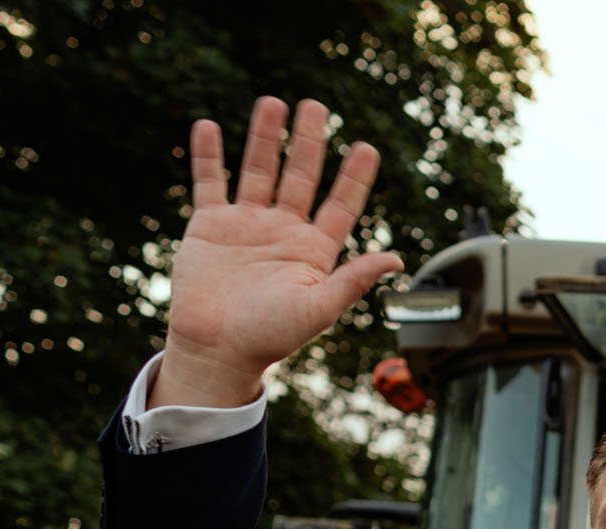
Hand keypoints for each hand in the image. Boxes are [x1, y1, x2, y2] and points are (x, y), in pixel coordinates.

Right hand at [155, 96, 405, 407]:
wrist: (217, 349)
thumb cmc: (271, 337)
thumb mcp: (319, 308)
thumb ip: (353, 280)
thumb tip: (397, 259)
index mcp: (314, 250)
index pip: (340, 205)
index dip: (353, 177)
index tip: (367, 147)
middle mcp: (283, 231)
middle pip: (300, 176)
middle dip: (309, 141)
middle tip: (317, 105)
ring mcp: (246, 224)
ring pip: (258, 170)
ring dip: (266, 137)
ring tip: (273, 102)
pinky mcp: (209, 225)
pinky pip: (209, 182)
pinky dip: (208, 155)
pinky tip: (210, 126)